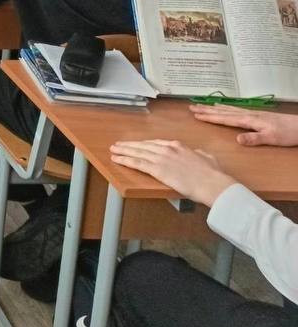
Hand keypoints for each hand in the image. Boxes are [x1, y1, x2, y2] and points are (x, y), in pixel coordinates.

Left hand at [110, 139, 237, 205]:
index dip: (143, 144)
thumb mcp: (208, 158)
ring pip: (137, 152)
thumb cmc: (213, 174)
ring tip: (114, 150)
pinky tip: (117, 159)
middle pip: (143, 145)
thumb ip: (199, 154)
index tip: (136, 144)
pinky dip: (125, 160)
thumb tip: (198, 154)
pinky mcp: (157, 169)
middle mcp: (167, 149)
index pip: (155, 143)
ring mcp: (161, 158)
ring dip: (123, 151)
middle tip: (118, 145)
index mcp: (178, 146)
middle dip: (129, 145)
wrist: (212, 183)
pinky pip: (137, 163)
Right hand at [191, 104, 297, 146]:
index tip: (196, 114)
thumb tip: (237, 139)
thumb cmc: (287, 133)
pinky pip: (235, 110)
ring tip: (202, 105)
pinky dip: (225, 108)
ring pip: (228, 109)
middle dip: (207, 110)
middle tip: (192, 106)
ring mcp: (251, 114)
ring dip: (214, 108)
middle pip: (223, 111)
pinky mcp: (256, 115)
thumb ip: (254, 138)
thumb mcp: (272, 138)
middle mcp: (248, 115)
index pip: (225, 118)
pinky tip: (224, 108)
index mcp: (248, 120)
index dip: (210, 117)